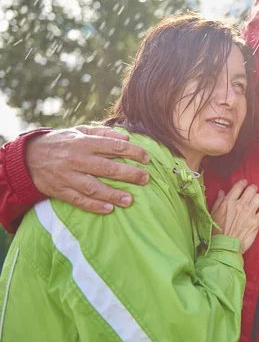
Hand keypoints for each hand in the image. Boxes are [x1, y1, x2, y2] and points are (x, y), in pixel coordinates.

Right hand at [25, 126, 150, 213]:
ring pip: (93, 187)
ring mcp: (68, 176)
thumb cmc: (62, 143)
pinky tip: (109, 210)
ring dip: (113, 195)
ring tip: (130, 200)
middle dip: (129, 174)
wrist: (28, 158)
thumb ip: (103, 133)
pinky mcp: (60, 191)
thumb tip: (126, 138)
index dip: (133, 152)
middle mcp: (77, 159)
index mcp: (84, 142)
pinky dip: (94, 206)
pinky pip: (78, 201)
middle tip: (146, 179)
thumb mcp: (80, 131)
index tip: (147, 158)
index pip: (114, 146)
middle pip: (107, 168)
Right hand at [210, 179, 258, 253]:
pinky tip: (258, 214)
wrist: (225, 246)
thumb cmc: (217, 231)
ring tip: (256, 201)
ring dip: (258, 198)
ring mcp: (250, 213)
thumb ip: (218, 201)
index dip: (243, 182)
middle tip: (252, 191)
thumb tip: (222, 192)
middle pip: (252, 189)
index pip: (239, 186)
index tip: (244, 183)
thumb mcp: (213, 213)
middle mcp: (241, 205)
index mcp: (229, 201)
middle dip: (252, 188)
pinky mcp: (256, 222)